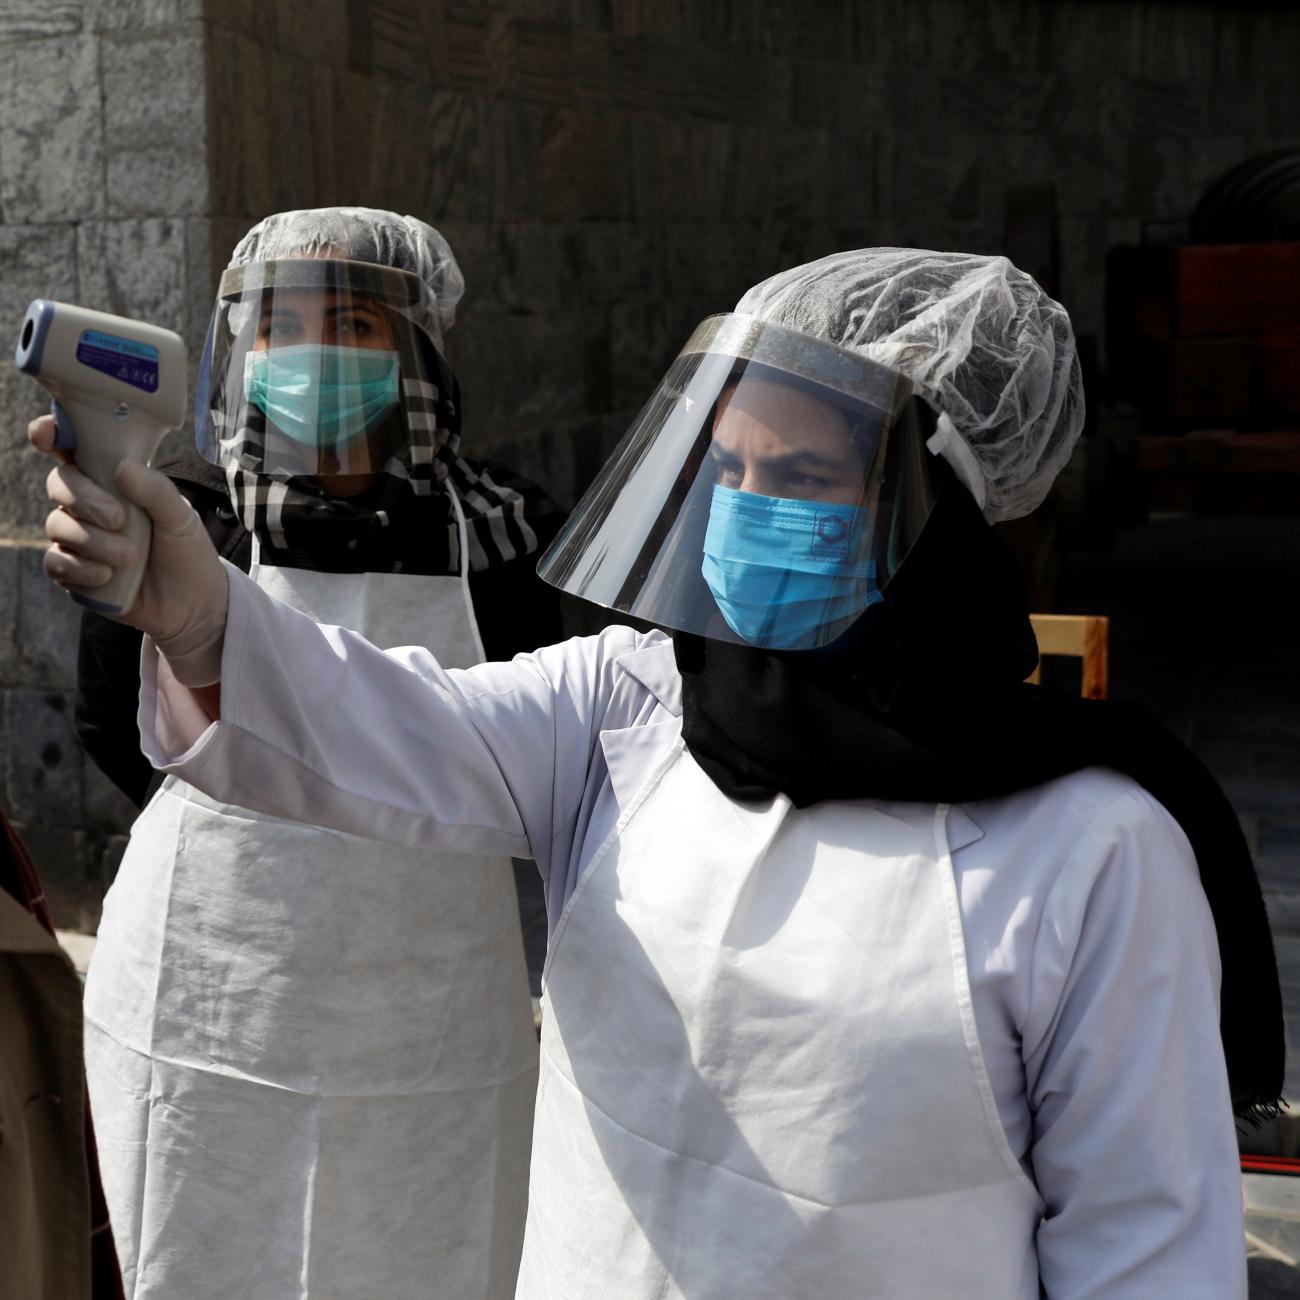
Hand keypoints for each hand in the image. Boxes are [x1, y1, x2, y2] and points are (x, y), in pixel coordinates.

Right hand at [29, 414, 229, 684]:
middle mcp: (89, 505)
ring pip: (57, 525)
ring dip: (92, 540)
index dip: (52, 435)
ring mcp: (79, 538)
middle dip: (85, 499)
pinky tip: (107, 575)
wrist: (194, 604)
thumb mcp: (182, 517)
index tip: (48, 434)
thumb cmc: (187, 551)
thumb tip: (123, 468)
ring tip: (129, 556)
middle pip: (59, 484)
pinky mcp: (74, 572)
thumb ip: (157, 490)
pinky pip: (56, 563)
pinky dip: (80, 568)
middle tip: (120, 518)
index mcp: (113, 481)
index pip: (73, 450)